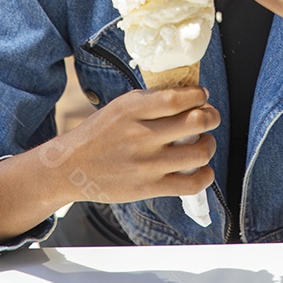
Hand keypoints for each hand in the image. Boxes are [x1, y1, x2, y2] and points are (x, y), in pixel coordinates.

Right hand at [53, 86, 219, 205]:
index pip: (178, 98)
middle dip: (211, 116)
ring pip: (199, 152)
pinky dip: (205, 176)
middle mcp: (141, 135)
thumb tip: (187, 95)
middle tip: (209, 116)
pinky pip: (190, 184)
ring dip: (209, 144)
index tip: (202, 94)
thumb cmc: (99, 133)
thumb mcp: (121, 106)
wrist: (71, 167)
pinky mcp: (148, 188)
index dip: (199, 95)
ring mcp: (146, 164)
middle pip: (196, 122)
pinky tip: (202, 169)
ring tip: (204, 142)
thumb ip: (151, 100)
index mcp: (133, 110)